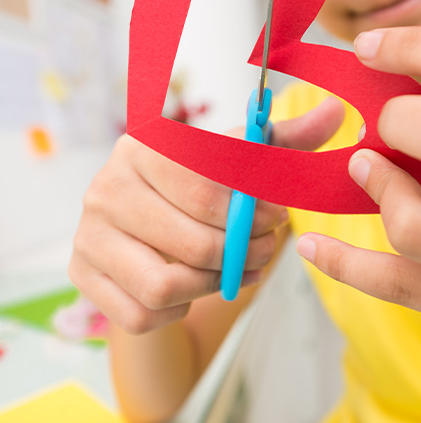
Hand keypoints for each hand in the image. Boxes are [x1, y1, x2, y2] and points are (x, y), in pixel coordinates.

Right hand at [70, 96, 343, 333]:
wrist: (148, 231)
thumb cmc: (200, 192)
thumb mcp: (240, 163)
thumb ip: (283, 140)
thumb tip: (336, 109)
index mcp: (143, 148)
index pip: (205, 188)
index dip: (253, 212)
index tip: (279, 219)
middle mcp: (106, 187)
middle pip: (191, 241)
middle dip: (242, 254)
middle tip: (264, 252)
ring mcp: (88, 235)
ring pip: (165, 284)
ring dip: (213, 284)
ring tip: (234, 270)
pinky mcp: (83, 276)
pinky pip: (141, 313)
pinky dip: (178, 309)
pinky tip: (193, 287)